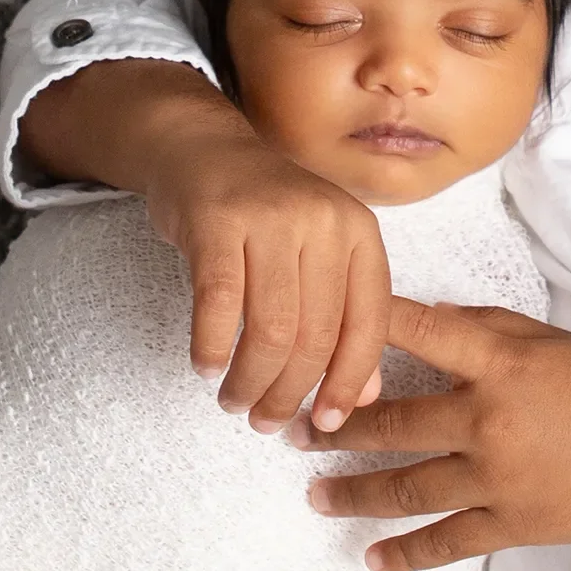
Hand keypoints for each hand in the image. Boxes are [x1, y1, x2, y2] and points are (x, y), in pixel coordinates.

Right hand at [20, 59, 389, 432]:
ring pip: (271, 328)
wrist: (202, 148)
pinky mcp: (218, 221)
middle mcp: (323, 222)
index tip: (327, 422)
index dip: (350, 382)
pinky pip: (219, 305)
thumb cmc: (266, 216)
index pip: (368, 324)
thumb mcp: (319, 255)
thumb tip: (367, 396)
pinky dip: (213, 348)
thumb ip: (346, 316)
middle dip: (291, 393)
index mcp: (359, 233)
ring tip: (234, 402)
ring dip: (250, 380)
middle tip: (266, 422)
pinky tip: (206, 367)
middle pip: (316, 335)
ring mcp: (271, 218)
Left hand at [296, 299, 570, 570]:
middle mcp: (488, 420)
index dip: (362, 326)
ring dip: (352, 491)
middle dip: (334, 426)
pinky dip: (405, 554)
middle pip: (392, 423)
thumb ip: (482, 327)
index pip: (416, 333)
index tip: (313, 327)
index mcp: (499, 363)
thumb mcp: (548, 338)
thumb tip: (423, 319)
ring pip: (405, 487)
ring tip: (314, 493)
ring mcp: (496, 478)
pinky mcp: (511, 525)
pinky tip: (371, 558)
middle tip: (293, 430)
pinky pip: (445, 542)